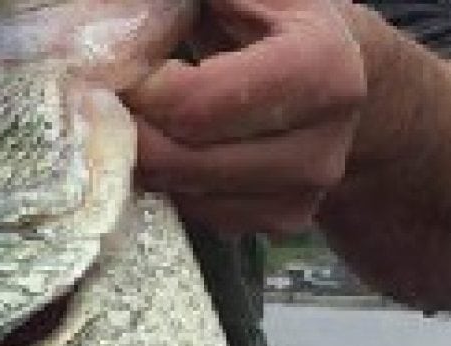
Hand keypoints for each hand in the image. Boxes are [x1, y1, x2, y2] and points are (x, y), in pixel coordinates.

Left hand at [123, 0, 366, 235]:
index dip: (144, 93)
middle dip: (135, 132)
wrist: (339, 76)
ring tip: (139, 124)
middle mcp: (323, 142)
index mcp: (321, 70)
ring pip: (189, 193)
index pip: (196, 104)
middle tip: (111, 107)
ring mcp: (306, 190)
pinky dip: (174, 187)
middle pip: (186, 158)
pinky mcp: (286, 219)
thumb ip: (198, 2)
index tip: (124, 75)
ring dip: (149, 163)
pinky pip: (203, 215)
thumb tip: (128, 12)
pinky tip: (173, 150)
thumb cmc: (279, 23)